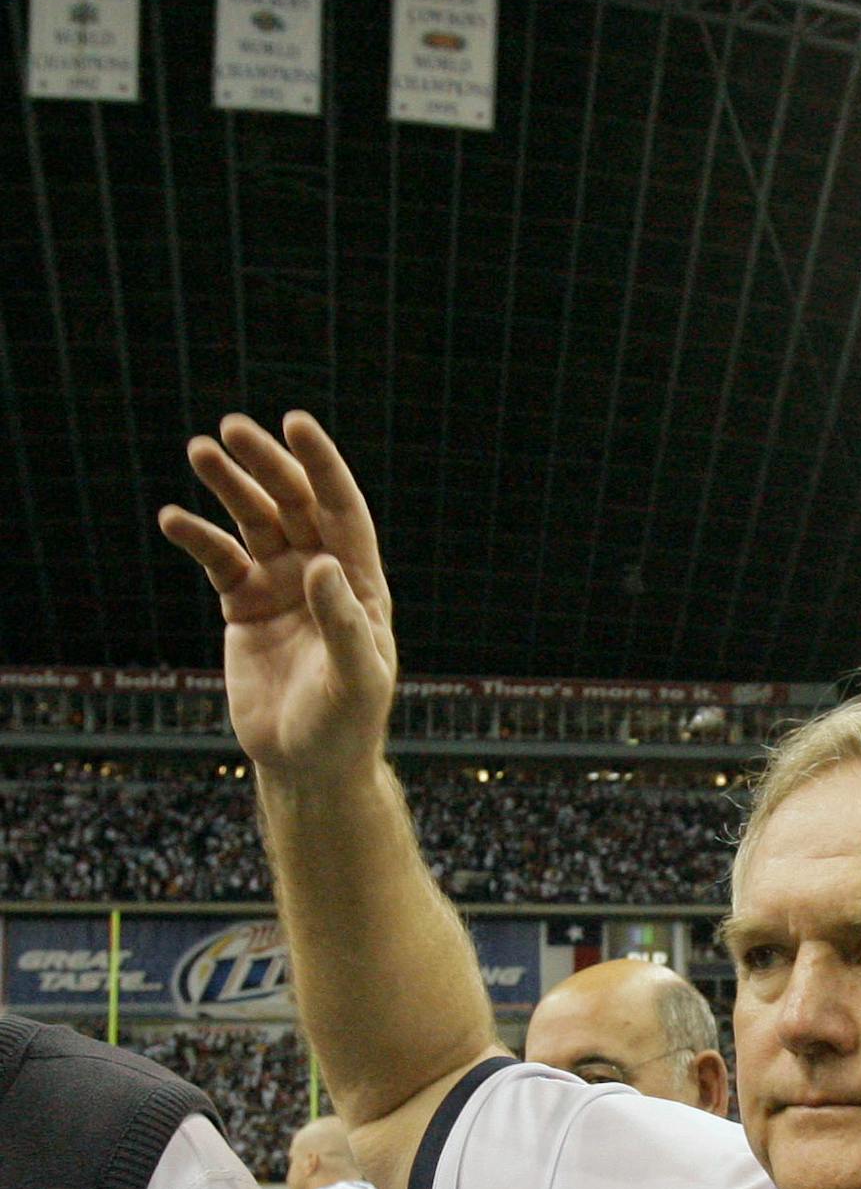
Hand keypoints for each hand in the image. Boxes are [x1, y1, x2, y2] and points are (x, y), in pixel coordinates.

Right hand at [158, 413, 396, 781]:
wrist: (307, 764)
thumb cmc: (345, 724)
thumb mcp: (355, 679)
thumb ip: (341, 622)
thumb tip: (320, 564)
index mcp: (358, 581)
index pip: (341, 509)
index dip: (321, 466)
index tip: (295, 424)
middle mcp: (320, 574)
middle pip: (293, 503)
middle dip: (266, 464)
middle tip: (231, 430)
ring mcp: (280, 586)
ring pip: (253, 521)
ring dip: (229, 485)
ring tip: (200, 451)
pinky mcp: (243, 607)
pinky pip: (218, 560)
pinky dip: (197, 537)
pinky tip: (173, 519)